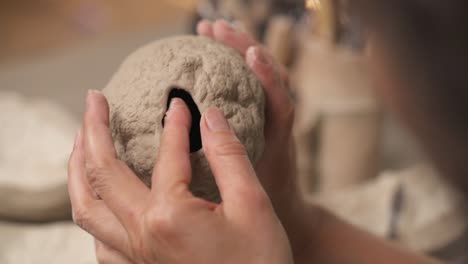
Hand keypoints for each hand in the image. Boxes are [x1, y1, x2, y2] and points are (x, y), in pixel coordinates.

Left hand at [68, 91, 292, 263]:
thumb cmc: (259, 263)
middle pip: (100, 174)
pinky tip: (99, 200)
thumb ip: (229, 156)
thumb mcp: (253, 205)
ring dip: (77, 170)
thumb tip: (211, 117)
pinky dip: (91, 210)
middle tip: (94, 100)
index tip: (179, 103)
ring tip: (79, 142)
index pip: (166, 155)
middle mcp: (141, 236)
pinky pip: (99, 239)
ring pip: (85, 208)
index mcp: (169, 216)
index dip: (175, 123)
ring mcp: (134, 257)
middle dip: (94, 129)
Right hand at [197, 20, 317, 258]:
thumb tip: (209, 136)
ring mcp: (270, 116)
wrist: (288, 210)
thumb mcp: (251, 189)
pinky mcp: (261, 116)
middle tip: (213, 28)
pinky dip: (234, 66)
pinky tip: (212, 57)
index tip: (252, 55)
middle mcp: (277, 121)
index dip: (269, 77)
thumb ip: (235, 167)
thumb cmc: (267, 202)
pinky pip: (250, 85)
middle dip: (244, 47)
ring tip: (210, 30)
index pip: (280, 101)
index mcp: (279, 139)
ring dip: (238, 50)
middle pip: (270, 74)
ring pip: (260, 74)